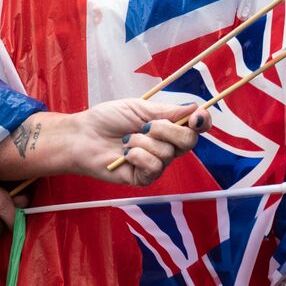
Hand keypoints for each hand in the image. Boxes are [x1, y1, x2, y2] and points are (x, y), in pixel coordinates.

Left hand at [71, 98, 211, 186]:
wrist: (83, 135)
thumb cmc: (107, 119)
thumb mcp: (138, 108)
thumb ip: (167, 111)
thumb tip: (196, 107)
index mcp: (166, 127)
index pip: (195, 127)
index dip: (202, 122)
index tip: (197, 117)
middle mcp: (166, 146)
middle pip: (188, 141)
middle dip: (166, 130)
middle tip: (145, 126)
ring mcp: (156, 163)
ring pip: (167, 153)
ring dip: (142, 142)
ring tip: (125, 140)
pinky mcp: (145, 178)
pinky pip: (154, 166)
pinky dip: (138, 155)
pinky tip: (125, 154)